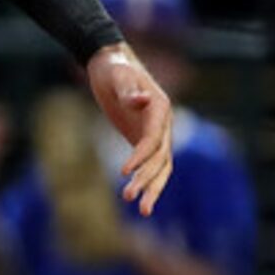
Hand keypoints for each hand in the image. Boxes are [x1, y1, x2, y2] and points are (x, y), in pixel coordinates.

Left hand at [88, 45, 173, 214]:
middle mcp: (163, 124)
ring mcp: (156, 133)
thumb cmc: (115, 69)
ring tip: (141, 210)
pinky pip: (150, 164)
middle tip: (129, 198)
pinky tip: (137, 197)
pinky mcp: (143, 138)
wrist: (111, 64)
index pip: (153, 140)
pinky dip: (146, 180)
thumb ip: (129, 91)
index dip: (140, 157)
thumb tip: (140, 101)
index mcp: (161, 110)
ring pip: (160, 166)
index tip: (123, 172)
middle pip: (160, 159)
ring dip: (151, 187)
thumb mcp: (119, 77)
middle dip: (147, 180)